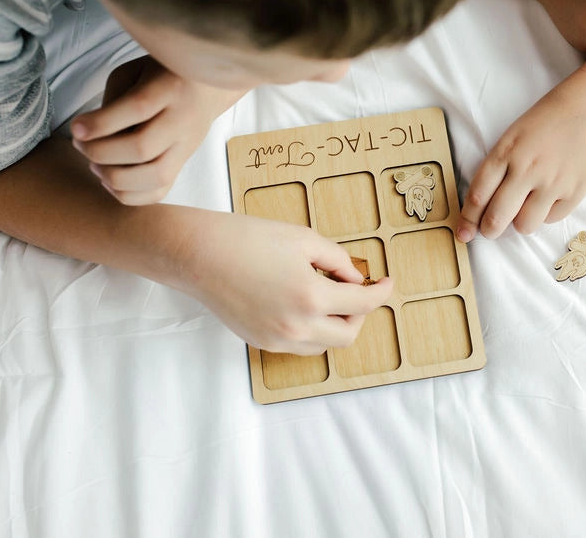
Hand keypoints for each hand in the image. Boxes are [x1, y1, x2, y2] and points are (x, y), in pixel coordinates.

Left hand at [70, 57, 241, 204]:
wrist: (206, 90)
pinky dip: (130, 195)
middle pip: (143, 147)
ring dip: (116, 178)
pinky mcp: (183, 164)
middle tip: (80, 145)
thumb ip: (115, 99)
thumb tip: (93, 134)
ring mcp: (187, 146)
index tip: (76, 128)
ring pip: (156, 176)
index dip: (101, 123)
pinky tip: (110, 182)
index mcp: (171, 88)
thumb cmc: (161, 77)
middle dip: (102, 152)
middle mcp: (184, 120)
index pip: (138, 109)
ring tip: (95, 166)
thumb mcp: (134, 73)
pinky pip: (160, 192)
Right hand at [180, 210, 393, 353]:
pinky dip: (311, 330)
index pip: (364, 304)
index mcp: (312, 298)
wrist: (198, 255)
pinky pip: (299, 345)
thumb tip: (355, 280)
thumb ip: (338, 261)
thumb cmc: (249, 239)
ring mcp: (277, 340)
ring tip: (325, 296)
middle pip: (348, 335)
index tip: (387, 282)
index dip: (382, 292)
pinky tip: (301, 305)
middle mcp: (297, 327)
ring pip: (323, 345)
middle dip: (358, 314)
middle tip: (353, 290)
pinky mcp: (261, 342)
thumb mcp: (304, 239)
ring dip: (334, 325)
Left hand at [457, 70, 585, 241]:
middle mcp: (526, 170)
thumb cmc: (552, 115)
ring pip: (524, 226)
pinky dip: (546, 214)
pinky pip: (551, 219)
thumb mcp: (516, 133)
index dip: (468, 219)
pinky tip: (549, 198)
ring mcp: (552, 183)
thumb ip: (500, 164)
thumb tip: (486, 200)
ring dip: (520, 222)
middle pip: (497, 218)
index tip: (464, 231)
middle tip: (490, 230)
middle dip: (489, 230)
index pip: (478, 195)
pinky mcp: (575, 192)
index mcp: (506, 152)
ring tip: (525, 209)